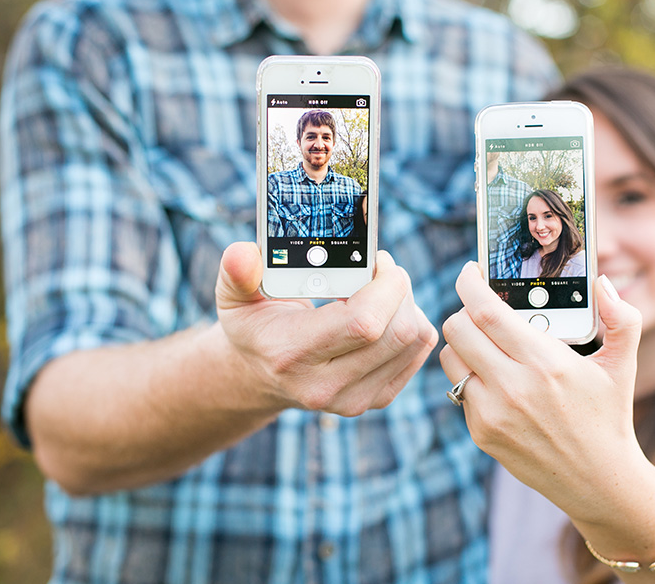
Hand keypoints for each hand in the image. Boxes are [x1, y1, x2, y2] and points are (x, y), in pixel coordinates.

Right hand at [216, 242, 437, 415]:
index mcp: (292, 355)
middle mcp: (326, 386)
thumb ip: (237, 273)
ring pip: (414, 340)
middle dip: (400, 289)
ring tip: (382, 290)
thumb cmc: (256, 326)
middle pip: (398, 332)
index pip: (363, 324)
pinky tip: (387, 314)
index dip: (384, 285)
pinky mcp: (378, 399)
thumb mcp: (235, 297)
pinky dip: (413, 324)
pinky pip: (418, 352)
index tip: (377, 260)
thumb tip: (242, 255)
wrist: (262, 375)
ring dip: (408, 304)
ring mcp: (355, 398)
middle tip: (381, 269)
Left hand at [440, 262, 644, 519]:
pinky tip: (496, 378)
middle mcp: (513, 387)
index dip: (469, 284)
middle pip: (458, 329)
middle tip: (480, 308)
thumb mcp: (622, 364)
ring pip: (452, 358)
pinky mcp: (481, 433)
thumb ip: (623, 318)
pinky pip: (460, 389)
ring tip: (486, 343)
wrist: (598, 481)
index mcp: (545, 363)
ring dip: (463, 343)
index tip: (470, 271)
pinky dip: (471, 375)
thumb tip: (602, 282)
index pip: (486, 311)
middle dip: (463, 310)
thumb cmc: (609, 416)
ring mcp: (492, 413)